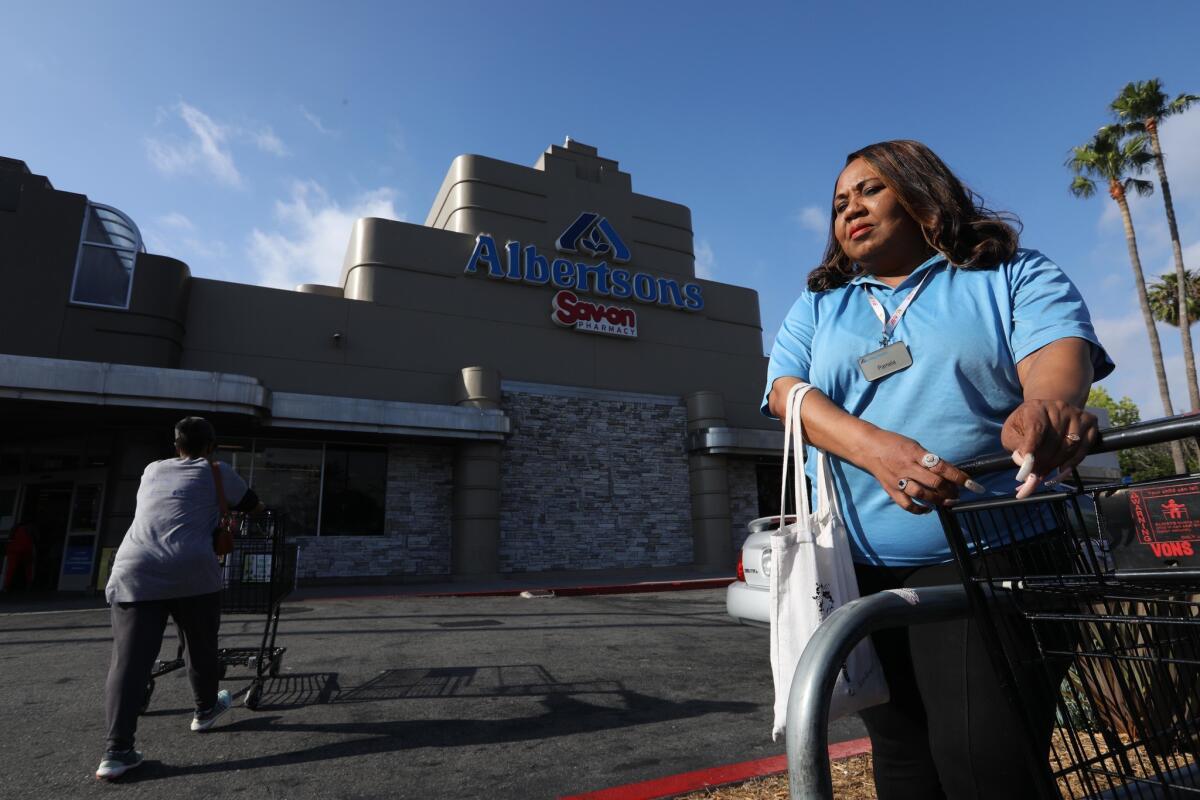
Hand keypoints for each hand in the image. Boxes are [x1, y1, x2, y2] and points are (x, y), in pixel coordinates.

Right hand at [860, 429, 977, 514]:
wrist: (868, 447)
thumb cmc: (893, 443)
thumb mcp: (913, 445)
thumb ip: (928, 458)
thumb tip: (946, 472)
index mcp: (915, 453)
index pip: (942, 467)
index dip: (959, 476)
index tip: (971, 484)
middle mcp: (908, 467)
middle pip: (935, 483)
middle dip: (950, 490)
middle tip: (957, 493)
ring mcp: (899, 480)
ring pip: (922, 494)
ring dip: (938, 500)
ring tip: (947, 501)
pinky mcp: (891, 489)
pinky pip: (907, 504)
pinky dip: (919, 509)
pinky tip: (927, 509)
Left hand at [1001, 400, 1097, 496]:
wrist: (1046, 412)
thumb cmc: (1026, 425)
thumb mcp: (1012, 432)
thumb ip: (1015, 446)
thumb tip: (1024, 462)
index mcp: (1036, 408)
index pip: (1036, 429)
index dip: (1032, 450)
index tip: (1026, 468)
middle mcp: (1059, 407)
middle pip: (1053, 441)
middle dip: (1042, 463)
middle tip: (1033, 476)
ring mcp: (1076, 414)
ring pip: (1069, 446)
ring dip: (1056, 464)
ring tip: (1044, 473)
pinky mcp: (1090, 422)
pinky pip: (1083, 448)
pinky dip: (1073, 463)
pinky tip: (1061, 471)